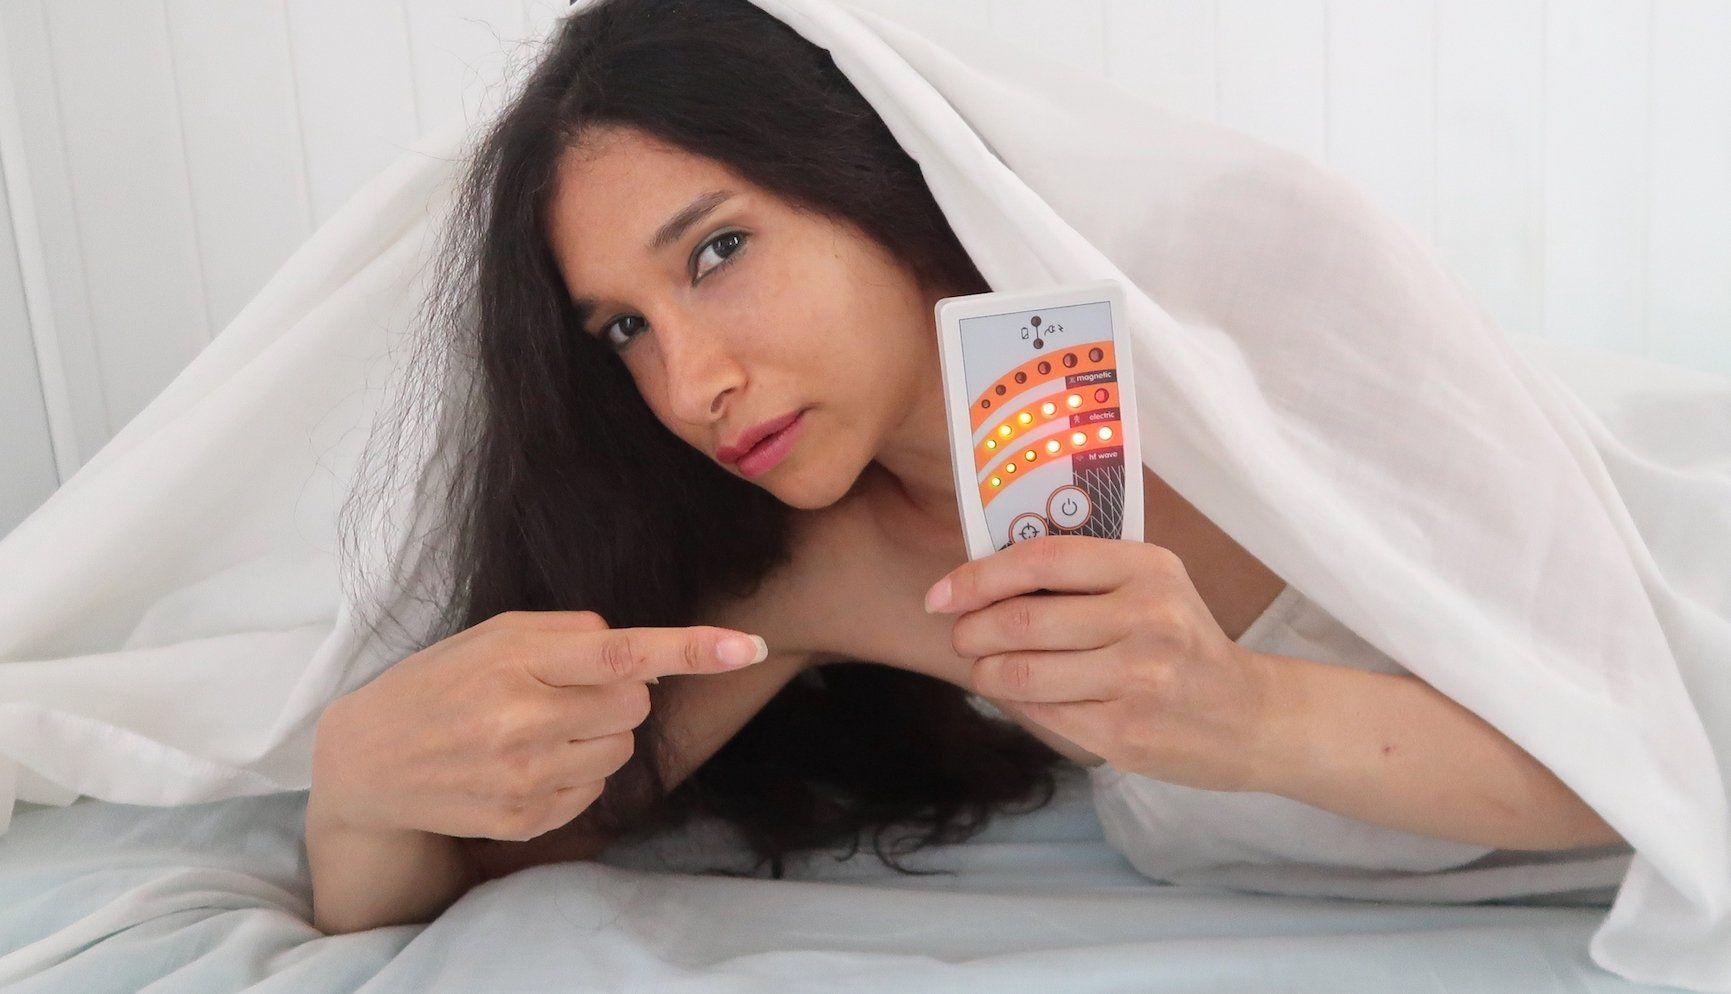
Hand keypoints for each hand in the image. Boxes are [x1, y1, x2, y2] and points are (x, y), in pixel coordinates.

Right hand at [308, 610, 767, 841]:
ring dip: (596, 735)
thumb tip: (641, 652)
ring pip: (621, 749)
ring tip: (536, 728)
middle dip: (617, 693)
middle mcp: (525, 721)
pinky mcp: (525, 819)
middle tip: (562, 692)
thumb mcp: (496, 635)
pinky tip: (525, 763)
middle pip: (637, 703)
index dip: (693, 649)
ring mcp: (526, 777)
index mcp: (519, 661)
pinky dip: (574, 774)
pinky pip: (594, 791)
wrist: (368, 759)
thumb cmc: (443, 681)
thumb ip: (571, 634)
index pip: (625, 653)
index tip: (747, 647)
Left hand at [924, 535, 1274, 791]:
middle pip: (1022, 621)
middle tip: (961, 637)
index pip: (1041, 561)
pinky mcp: (1125, 732)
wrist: (1250, 716)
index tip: (942, 594)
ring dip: (986, 673)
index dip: (979, 576)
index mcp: (1147, 568)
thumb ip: (1083, 577)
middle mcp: (1146, 618)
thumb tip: (985, 580)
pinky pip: (1043, 712)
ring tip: (984, 669)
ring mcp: (1137, 679)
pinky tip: (1022, 696)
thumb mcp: (1151, 587)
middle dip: (972, 631)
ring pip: (1022, 673)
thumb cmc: (1183, 643)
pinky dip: (1019, 703)